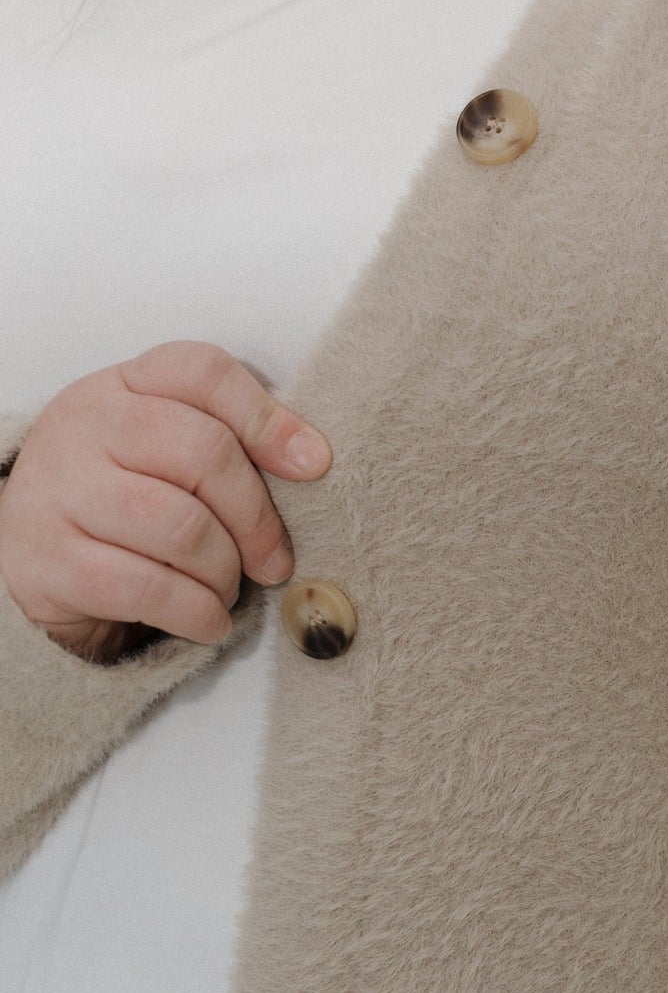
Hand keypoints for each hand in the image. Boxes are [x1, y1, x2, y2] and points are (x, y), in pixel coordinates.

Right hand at [0, 340, 331, 662]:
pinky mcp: (51, 562)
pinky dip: (196, 612)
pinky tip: (207, 620)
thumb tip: (311, 458)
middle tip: (273, 559)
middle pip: (204, 453)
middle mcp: (86, 428)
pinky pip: (148, 588)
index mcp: (122, 386)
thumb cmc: (117, 495)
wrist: (26, 552)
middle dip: (256, 517)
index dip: (267, 417)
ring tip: (227, 589)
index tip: (314, 464)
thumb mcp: (161, 449)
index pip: (203, 372)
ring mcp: (62, 492)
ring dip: (224, 572)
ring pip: (181, 527)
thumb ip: (226, 440)